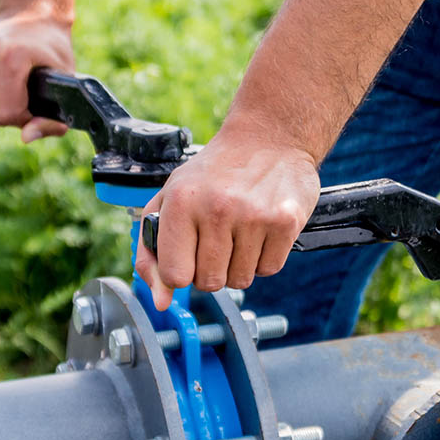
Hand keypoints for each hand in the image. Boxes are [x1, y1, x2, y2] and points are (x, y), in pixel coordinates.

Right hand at [0, 1, 74, 140]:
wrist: (31, 14)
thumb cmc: (52, 51)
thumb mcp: (65, 83)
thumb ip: (52, 118)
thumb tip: (26, 139)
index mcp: (11, 58)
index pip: (8, 114)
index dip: (25, 117)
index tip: (36, 102)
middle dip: (11, 114)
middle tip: (26, 93)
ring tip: (13, 85)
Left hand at [135, 126, 320, 309]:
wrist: (269, 137)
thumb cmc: (215, 172)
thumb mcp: (171, 199)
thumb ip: (153, 251)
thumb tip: (160, 301)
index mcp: (182, 202)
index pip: (174, 276)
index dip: (182, 272)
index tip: (190, 255)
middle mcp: (217, 209)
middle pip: (209, 282)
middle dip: (212, 269)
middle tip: (218, 240)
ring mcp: (254, 216)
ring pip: (240, 280)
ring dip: (239, 264)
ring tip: (241, 232)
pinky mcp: (285, 222)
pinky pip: (268, 270)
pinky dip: (264, 258)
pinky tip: (261, 231)